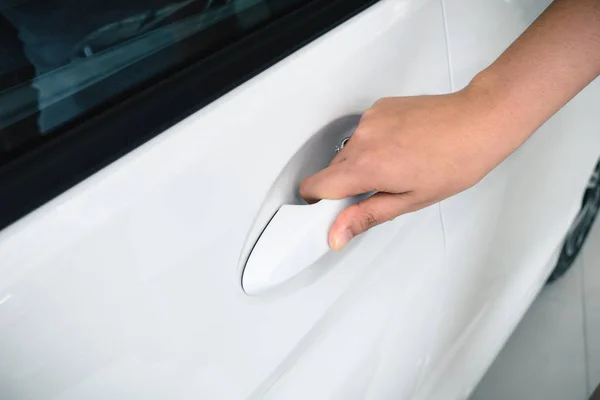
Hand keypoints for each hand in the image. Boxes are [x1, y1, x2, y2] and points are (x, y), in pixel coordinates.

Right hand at [300, 87, 524, 249]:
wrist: (478, 121)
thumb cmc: (455, 162)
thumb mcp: (410, 201)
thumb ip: (365, 216)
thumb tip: (336, 235)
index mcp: (366, 167)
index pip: (315, 186)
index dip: (319, 201)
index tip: (332, 209)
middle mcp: (361, 140)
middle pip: (331, 170)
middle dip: (347, 184)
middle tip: (382, 189)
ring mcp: (369, 120)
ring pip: (348, 151)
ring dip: (362, 162)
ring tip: (398, 164)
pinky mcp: (378, 108)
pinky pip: (363, 133)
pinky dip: (374, 143)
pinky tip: (401, 146)